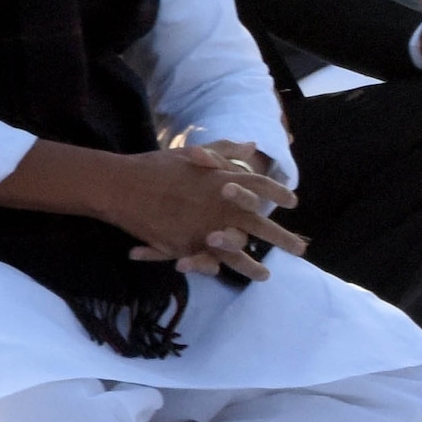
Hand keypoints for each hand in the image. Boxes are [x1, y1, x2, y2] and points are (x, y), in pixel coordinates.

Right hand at [70, 137, 299, 281]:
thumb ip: (225, 150)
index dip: (279, 193)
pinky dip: (215, 267)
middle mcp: (218, 204)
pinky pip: (205, 259)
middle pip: (258, 222)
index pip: (260, 186)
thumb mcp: (193, 153)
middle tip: (300, 249)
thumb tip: (252, 145)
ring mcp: (202, 226)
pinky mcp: (184, 244)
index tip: (294, 202)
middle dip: (281, 237)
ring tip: (266, 276)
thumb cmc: (157, 167)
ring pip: (235, 249)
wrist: (121, 185)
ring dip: (252, 264)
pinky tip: (225, 274)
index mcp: (223, 179)